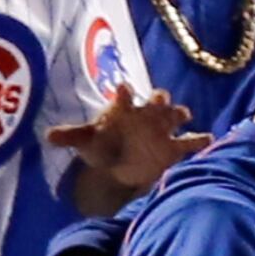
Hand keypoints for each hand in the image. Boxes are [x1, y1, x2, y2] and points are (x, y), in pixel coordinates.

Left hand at [49, 85, 206, 198]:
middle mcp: (146, 115)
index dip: (124, 92)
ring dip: (180, 115)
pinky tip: (207, 139)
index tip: (122, 89)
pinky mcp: (174, 148)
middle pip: (158, 99)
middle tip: (159, 100)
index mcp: (123, 109)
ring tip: (182, 117)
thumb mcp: (86, 141)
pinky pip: (192, 142)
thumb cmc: (102, 147)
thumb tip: (47, 137)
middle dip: (158, 99)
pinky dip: (200, 141)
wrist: (119, 167)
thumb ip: (71, 136)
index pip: (124, 95)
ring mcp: (163, 130)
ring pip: (178, 115)